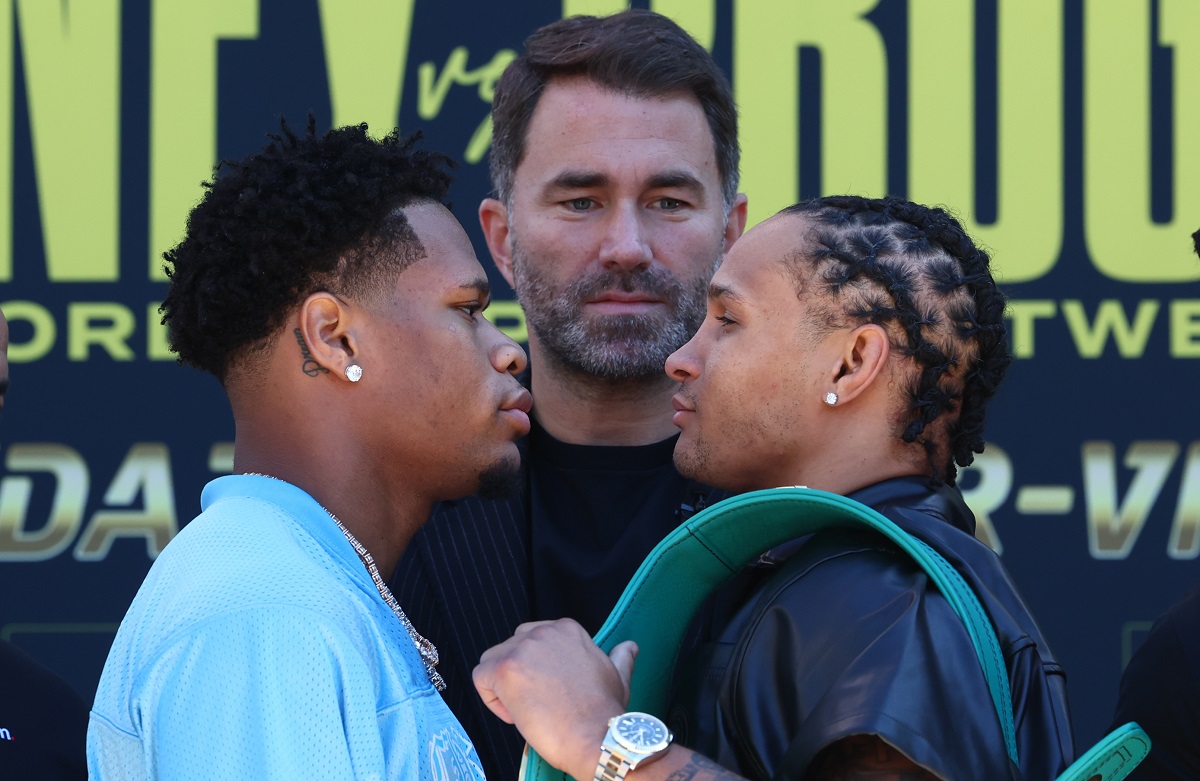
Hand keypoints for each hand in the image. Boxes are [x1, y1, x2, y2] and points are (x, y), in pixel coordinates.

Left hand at [473, 618, 637, 779]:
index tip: (552, 691)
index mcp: (567, 629)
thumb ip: (620, 656)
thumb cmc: (605, 712)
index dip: (539, 670)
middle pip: (512, 647)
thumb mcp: (618, 675)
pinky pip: (481, 677)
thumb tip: (630, 647)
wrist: (596, 736)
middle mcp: (543, 631)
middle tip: (537, 701)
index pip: (534, 641)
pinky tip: (516, 714)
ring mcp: (522, 648)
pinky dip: (492, 699)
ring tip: (527, 709)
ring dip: (503, 686)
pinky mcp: (505, 669)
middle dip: (519, 675)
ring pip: (492, 661)